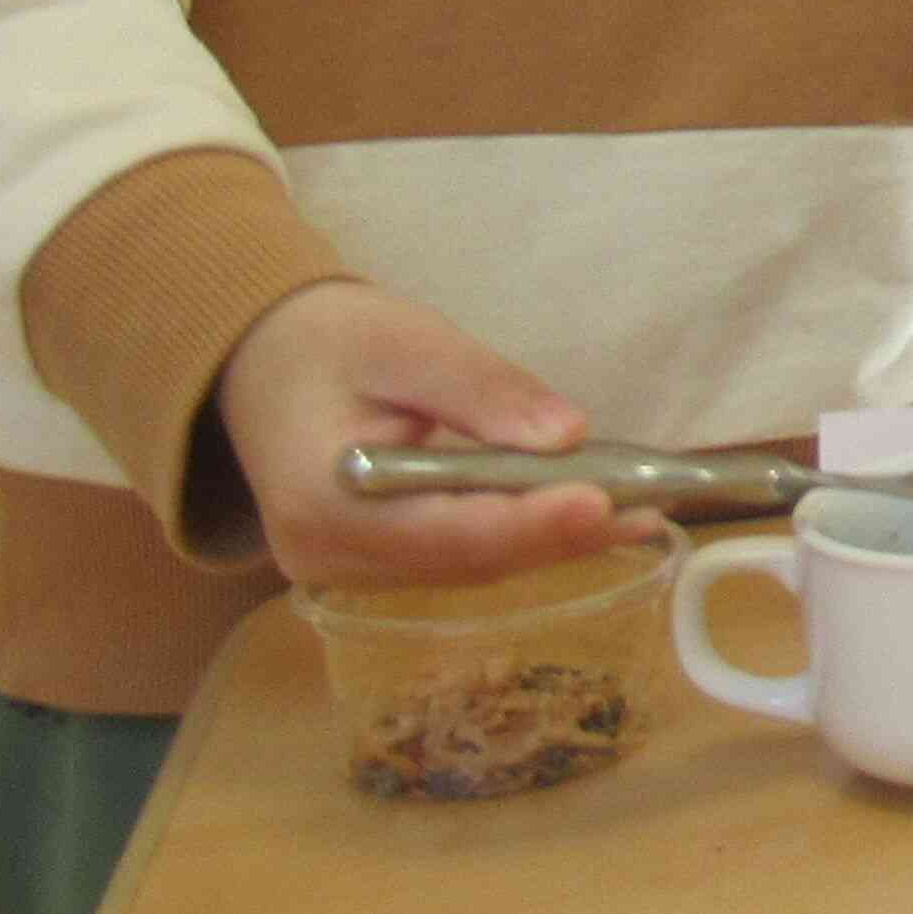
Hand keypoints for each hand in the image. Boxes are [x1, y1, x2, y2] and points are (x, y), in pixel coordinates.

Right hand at [215, 279, 614, 587]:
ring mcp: (344, 572)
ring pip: (468, 567)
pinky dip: (521, 537)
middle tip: (651, 506)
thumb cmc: (329, 341)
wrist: (261, 363)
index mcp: (322, 500)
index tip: (602, 500)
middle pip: (464, 559)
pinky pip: (456, 560)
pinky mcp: (369, 568)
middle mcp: (327, 557)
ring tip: (641, 511)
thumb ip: (483, 391)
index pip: (442, 531)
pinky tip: (584, 515)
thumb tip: (568, 436)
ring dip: (553, 541)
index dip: (528, 523)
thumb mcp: (408, 341)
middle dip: (560, 534)